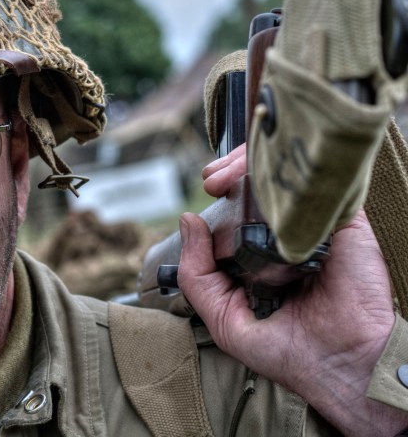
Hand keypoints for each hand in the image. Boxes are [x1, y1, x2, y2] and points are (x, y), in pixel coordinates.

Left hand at [178, 145, 407, 435]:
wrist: (342, 368)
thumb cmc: (285, 348)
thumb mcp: (222, 315)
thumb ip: (197, 274)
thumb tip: (188, 219)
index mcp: (264, 248)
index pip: (243, 201)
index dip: (224, 184)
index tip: (209, 181)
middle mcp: (290, 231)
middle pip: (261, 179)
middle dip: (232, 168)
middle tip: (213, 178)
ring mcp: (316, 223)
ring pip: (286, 174)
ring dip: (251, 162)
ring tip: (226, 175)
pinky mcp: (344, 222)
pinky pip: (318, 184)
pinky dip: (291, 171)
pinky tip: (264, 175)